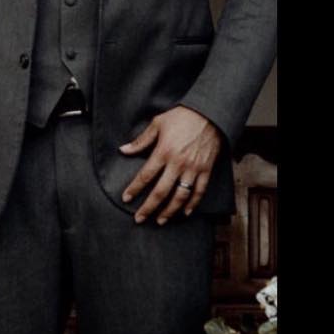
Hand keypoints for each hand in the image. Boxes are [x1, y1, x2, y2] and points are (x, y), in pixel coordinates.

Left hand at [118, 106, 221, 223]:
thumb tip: (123, 150)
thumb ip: (141, 141)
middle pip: (161, 192)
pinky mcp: (206, 170)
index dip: (134, 189)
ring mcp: (193, 168)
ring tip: (160, 220)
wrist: (210, 113)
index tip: (126, 199)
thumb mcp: (157, 124)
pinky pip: (200, 191)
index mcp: (163, 152)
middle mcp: (178, 163)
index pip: (145, 176)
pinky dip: (193, 204)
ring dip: (169, 211)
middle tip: (139, 219)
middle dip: (149, 207)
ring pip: (180, 196)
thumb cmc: (182, 116)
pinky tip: (185, 212)